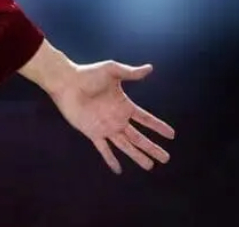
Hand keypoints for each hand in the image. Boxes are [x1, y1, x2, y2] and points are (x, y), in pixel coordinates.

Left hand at [48, 61, 175, 173]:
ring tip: (150, 166)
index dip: (158, 127)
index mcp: (124, 105)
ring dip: (137, 156)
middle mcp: (117, 119)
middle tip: (166, 158)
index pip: (146, 119)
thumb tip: (150, 68)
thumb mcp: (112, 70)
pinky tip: (118, 170)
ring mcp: (106, 127)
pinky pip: (104, 149)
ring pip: (126, 146)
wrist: (66, 82)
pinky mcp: (93, 132)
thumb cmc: (87, 74)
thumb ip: (131, 72)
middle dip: (152, 148)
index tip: (172, 135)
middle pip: (139, 137)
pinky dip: (111, 160)